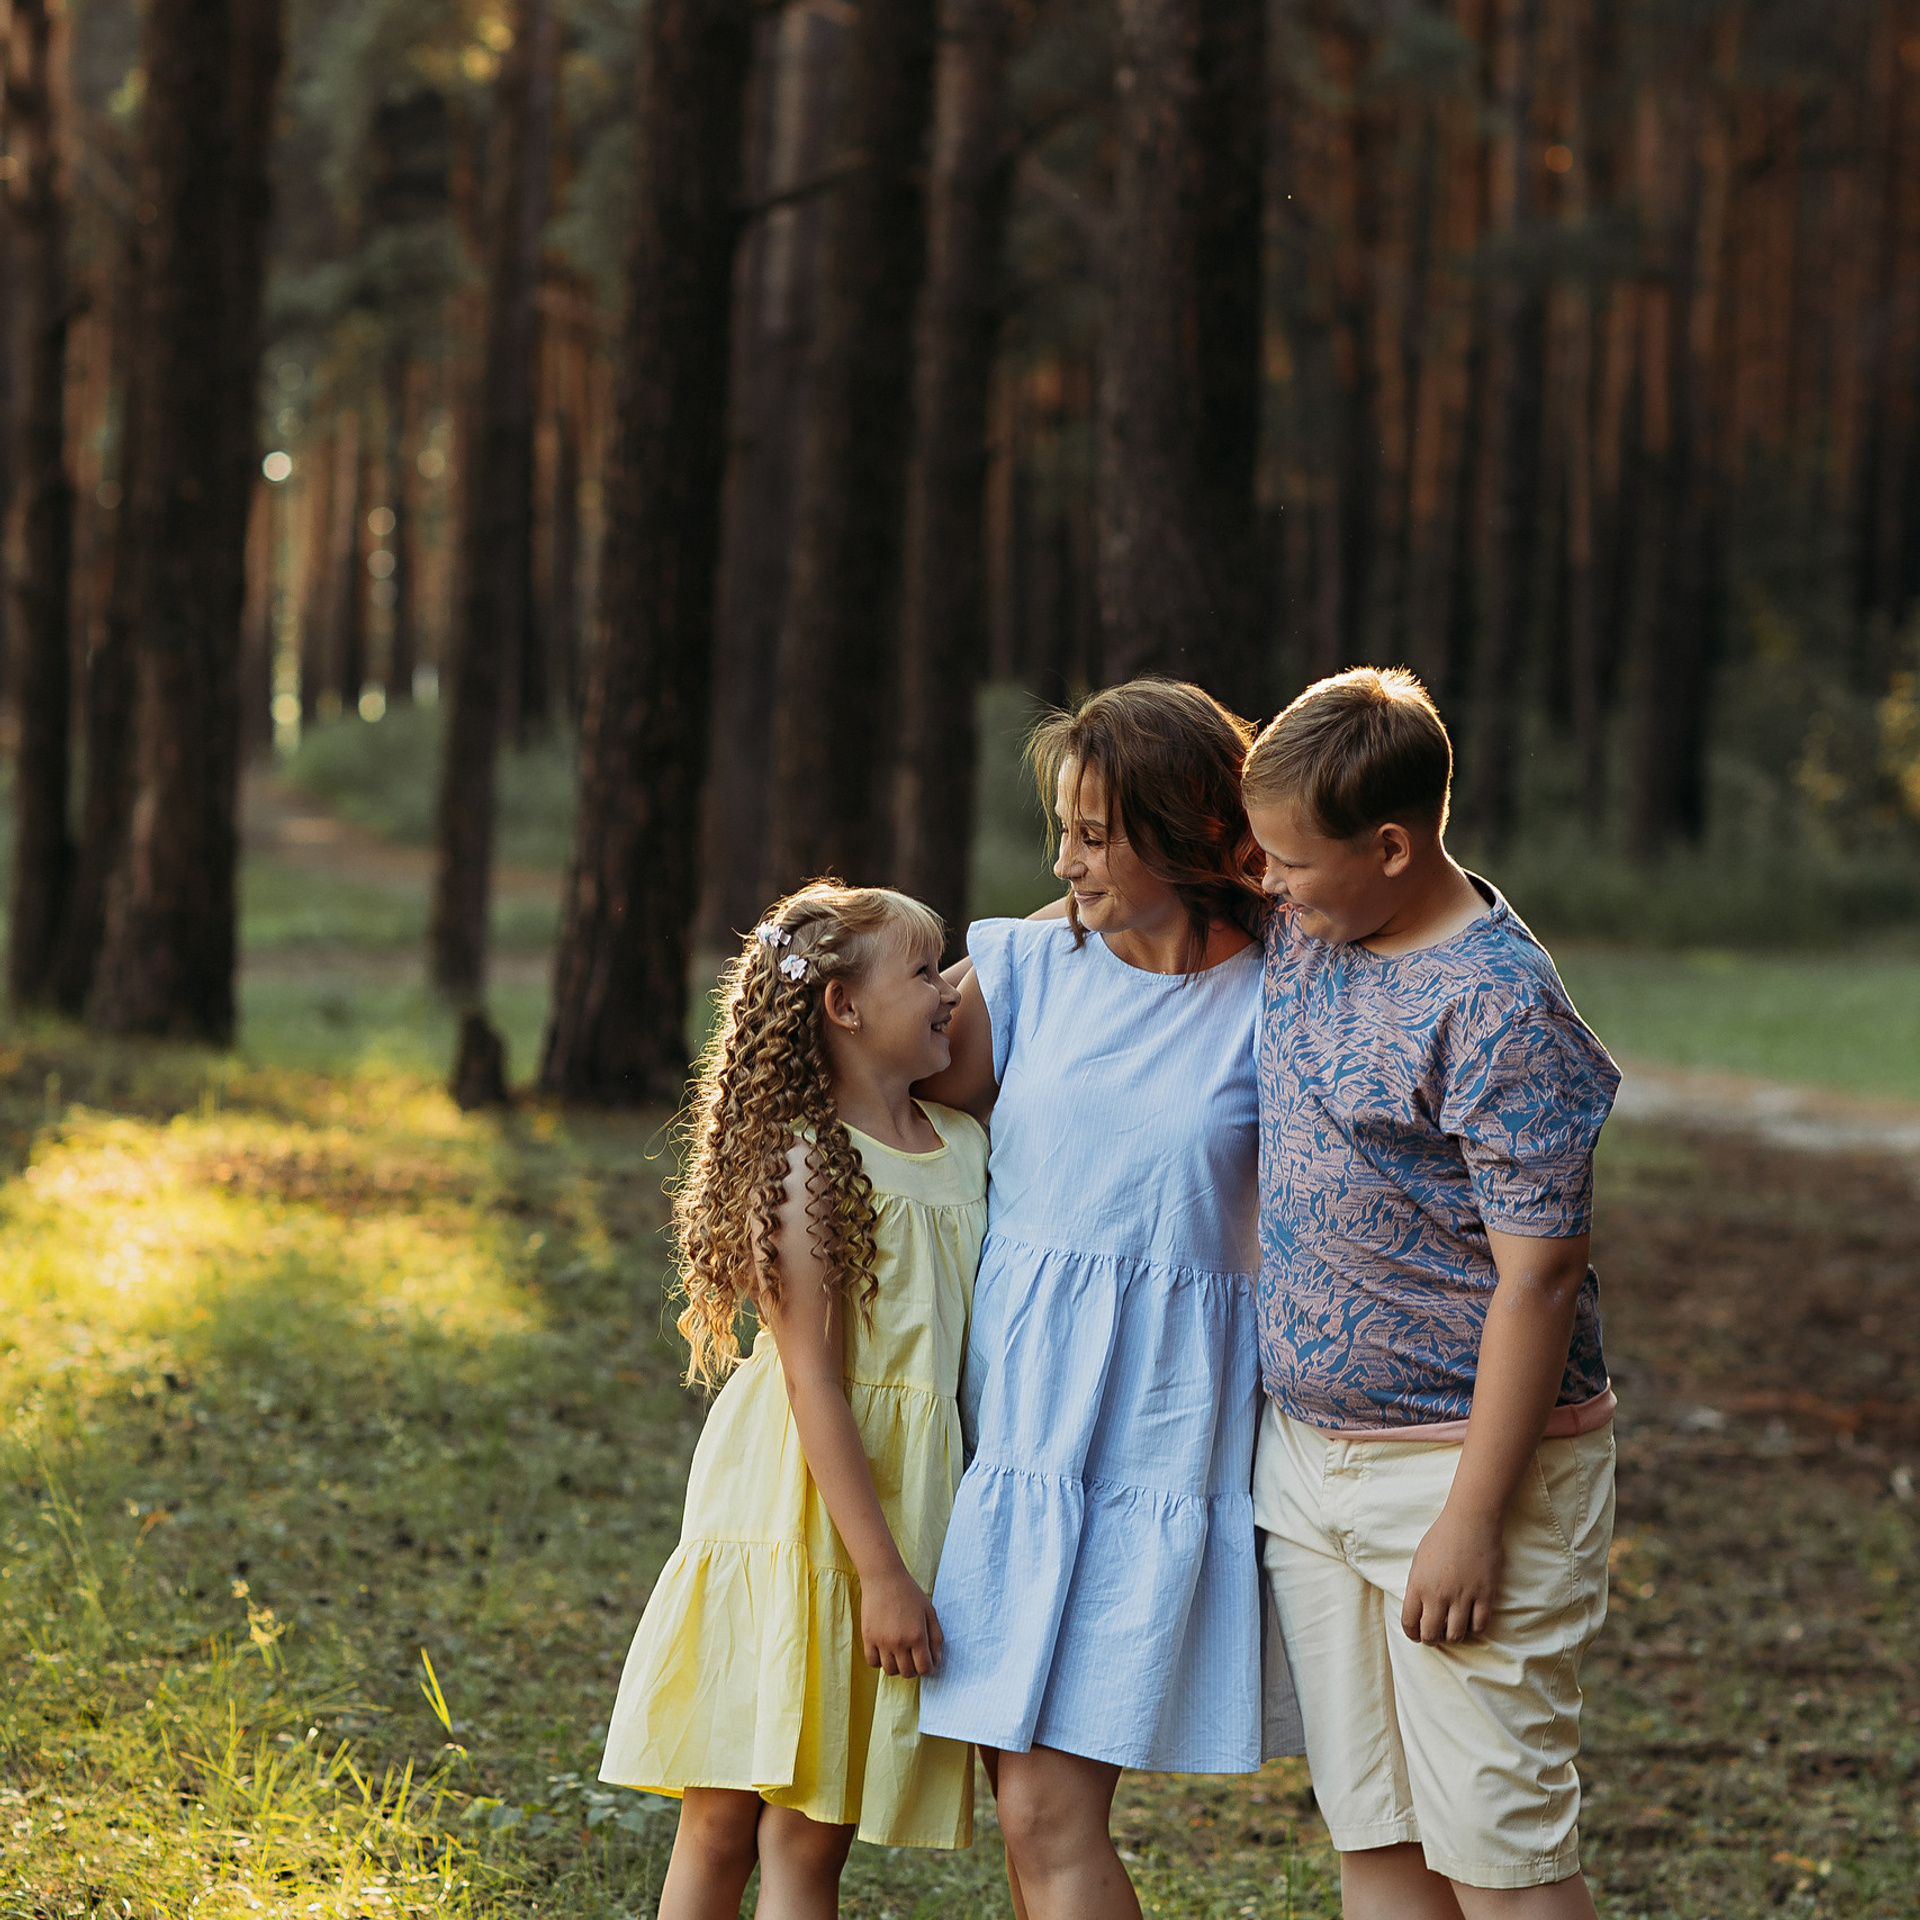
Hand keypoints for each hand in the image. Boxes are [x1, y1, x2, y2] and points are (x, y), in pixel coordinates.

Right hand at [860, 1565, 943, 1676]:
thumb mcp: (929, 1612)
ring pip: (890, 1671)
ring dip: (897, 1666)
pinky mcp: (868, 1638)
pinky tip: (885, 1650)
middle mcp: (899, 1642)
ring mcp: (882, 1641)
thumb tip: (936, 1660)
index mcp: (917, 1636)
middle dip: (913, 1668)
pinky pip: (872, 1663)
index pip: (924, 1668)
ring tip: (899, 1654)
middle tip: (913, 1657)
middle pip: (907, 1672)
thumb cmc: (909, 1593)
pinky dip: (879, 1661)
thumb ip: (936, 1637)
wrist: (884, 1578)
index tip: (926, 1663)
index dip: (928, 1669)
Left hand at [1402, 1504, 1502, 1644]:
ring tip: (1453, 1629)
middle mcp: (1438, 1594)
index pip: (1409, 1623)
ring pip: (1456, 1635)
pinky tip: (1471, 1620)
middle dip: (1431, 1640)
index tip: (1417, 1635)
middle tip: (1435, 1635)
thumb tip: (1419, 1611)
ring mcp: (1462, 1596)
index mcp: (1418, 1585)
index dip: (1412, 1634)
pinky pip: (1479, 1626)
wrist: (1470, 1521)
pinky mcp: (1484, 1595)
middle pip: (1431, 1635)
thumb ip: (1417, 1587)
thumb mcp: (1418, 1560)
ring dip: (1453, 1637)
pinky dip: (1474, 1628)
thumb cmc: (1441, 1537)